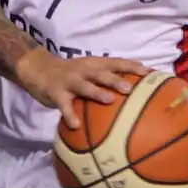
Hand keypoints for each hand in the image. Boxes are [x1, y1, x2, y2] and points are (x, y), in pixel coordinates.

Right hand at [15, 49, 149, 129]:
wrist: (38, 68)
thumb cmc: (71, 73)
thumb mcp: (88, 70)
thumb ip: (106, 79)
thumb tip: (135, 93)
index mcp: (94, 64)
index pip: (116, 62)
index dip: (132, 67)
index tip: (149, 73)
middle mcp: (84, 70)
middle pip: (102, 73)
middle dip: (116, 80)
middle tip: (130, 89)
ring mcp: (70, 81)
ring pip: (85, 86)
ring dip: (97, 92)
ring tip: (109, 100)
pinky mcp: (56, 93)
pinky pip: (64, 105)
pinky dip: (69, 114)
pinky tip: (75, 125)